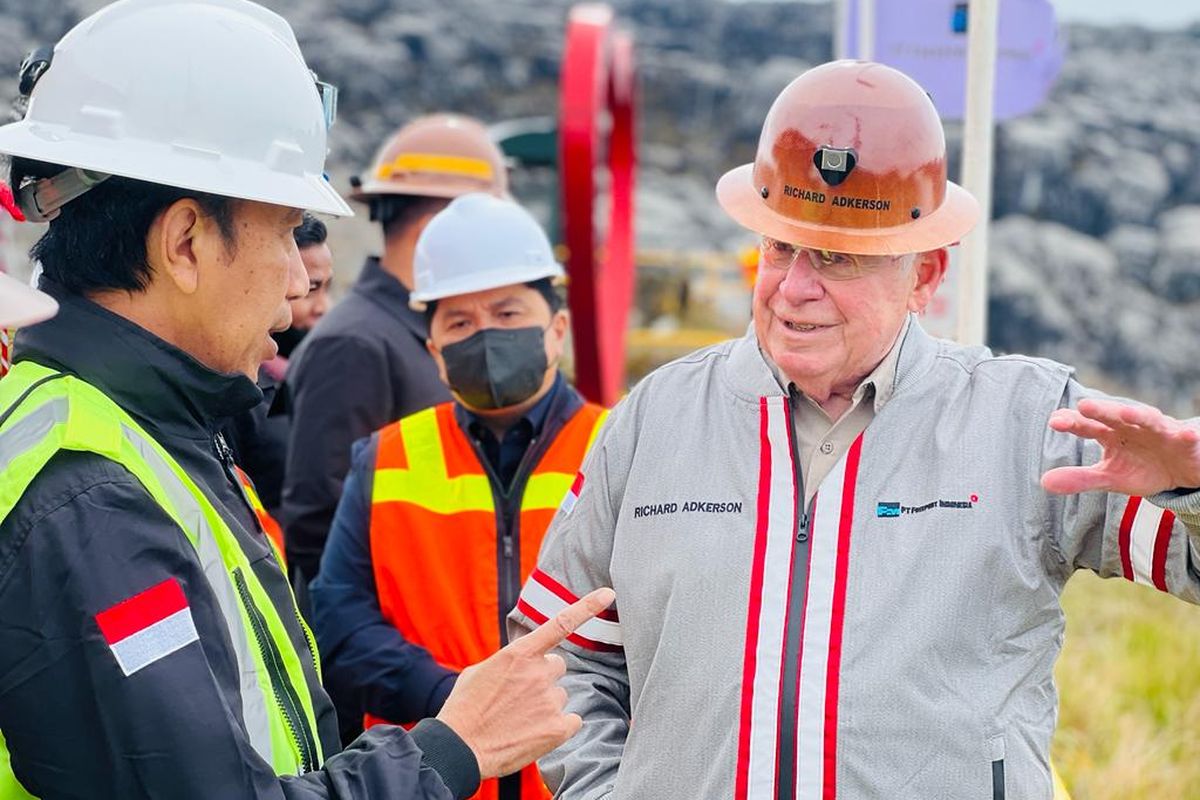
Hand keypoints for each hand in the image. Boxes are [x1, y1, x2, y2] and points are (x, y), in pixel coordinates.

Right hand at [436, 587, 616, 778]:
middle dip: (542, 677)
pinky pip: (572, 720)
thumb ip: (508, 661)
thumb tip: (521, 664)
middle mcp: (539, 673)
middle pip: (556, 667)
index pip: (561, 623)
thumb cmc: (464, 710)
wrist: (459, 749)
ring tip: (518, 719)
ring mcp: (550, 701)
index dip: (588, 607)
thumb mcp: (480, 671)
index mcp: (519, 654)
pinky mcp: (557, 728)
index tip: (608, 594)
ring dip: (545, 704)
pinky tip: (533, 733)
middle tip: (518, 696)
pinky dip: (557, 727)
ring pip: (559, 695)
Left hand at [1041, 398, 1199, 495]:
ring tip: (1125, 413)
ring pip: (1149, 419)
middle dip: (1101, 410)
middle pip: (1114, 416)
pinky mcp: (1186, 440)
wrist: (1182, 473)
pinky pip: (1187, 436)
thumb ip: (1079, 478)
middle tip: (1084, 406)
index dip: (1072, 422)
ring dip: (1138, 414)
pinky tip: (1184, 433)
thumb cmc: (1142, 468)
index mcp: (1110, 433)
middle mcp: (1133, 426)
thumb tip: (1043, 482)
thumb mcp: (1110, 477)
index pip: (1087, 425)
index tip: (1054, 421)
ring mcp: (1160, 431)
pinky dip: (1186, 434)